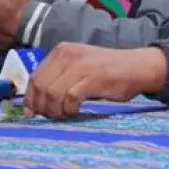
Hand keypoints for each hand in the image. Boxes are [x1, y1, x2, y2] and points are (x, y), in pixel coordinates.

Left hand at [23, 44, 167, 119]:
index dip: (30, 97)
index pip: (35, 76)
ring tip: (65, 115)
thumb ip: (59, 77)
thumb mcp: (79, 66)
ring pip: (52, 93)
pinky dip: (69, 110)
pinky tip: (75, 112)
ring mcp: (79, 66)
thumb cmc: (107, 71)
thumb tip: (38, 101)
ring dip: (55, 110)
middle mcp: (66, 55)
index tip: (31, 112)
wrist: (137, 67)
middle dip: (41, 106)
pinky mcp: (91, 79)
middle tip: (50, 117)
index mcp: (60, 51)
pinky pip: (69, 98)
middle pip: (41, 86)